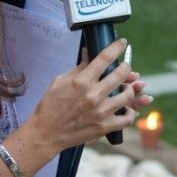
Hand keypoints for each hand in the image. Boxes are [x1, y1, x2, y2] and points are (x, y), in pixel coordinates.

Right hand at [27, 39, 151, 151]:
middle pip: (121, 74)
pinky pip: (127, 118)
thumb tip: (89, 52)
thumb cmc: (51, 105)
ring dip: (130, 88)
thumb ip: (79, 67)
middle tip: (125, 67)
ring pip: (128, 95)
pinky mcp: (104, 127)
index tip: (122, 43)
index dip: (117, 47)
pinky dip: (130, 112)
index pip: (104, 58)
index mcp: (81, 81)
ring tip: (125, 87)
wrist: (45, 133)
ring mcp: (101, 112)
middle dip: (126, 67)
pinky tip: (126, 108)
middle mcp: (93, 95)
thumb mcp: (60, 81)